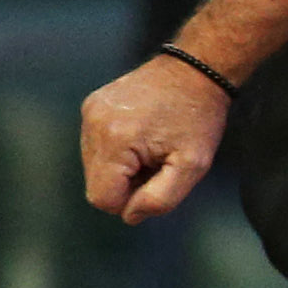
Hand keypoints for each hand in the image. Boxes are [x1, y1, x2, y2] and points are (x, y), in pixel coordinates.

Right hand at [81, 53, 231, 223]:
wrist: (195, 70)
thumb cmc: (198, 119)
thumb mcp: (193, 166)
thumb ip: (161, 199)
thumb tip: (129, 216)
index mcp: (114, 141)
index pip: (102, 198)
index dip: (130, 201)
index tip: (156, 181)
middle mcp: (93, 125)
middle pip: (96, 183)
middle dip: (127, 183)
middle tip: (158, 163)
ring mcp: (89, 112)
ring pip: (94, 165)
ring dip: (122, 167)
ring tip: (152, 147)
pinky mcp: (91, 105)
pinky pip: (95, 144)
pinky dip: (117, 150)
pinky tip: (142, 135)